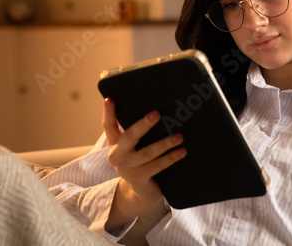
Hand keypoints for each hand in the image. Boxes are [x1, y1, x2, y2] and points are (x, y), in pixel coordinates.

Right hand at [103, 98, 186, 231]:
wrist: (140, 192)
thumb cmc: (139, 163)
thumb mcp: (133, 148)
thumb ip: (135, 132)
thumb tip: (154, 110)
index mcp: (115, 144)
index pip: (108, 126)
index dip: (108, 113)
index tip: (110, 99)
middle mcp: (117, 155)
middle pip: (130, 136)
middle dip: (143, 124)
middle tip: (157, 113)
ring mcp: (127, 168)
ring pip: (148, 153)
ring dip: (165, 143)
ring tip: (180, 136)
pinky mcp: (139, 178)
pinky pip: (157, 166)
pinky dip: (171, 158)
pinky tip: (182, 151)